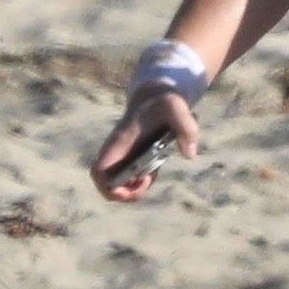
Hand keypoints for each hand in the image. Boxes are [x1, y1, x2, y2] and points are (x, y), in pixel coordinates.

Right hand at [90, 88, 198, 202]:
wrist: (159, 95)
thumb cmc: (164, 102)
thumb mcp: (177, 108)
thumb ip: (186, 128)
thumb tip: (190, 154)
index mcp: (120, 143)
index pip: (99, 171)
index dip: (108, 187)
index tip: (128, 188)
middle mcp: (118, 153)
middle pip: (107, 184)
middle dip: (126, 193)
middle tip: (145, 182)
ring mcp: (125, 157)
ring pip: (119, 184)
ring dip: (135, 189)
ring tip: (151, 176)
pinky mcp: (136, 159)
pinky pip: (132, 179)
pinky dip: (142, 183)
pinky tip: (154, 171)